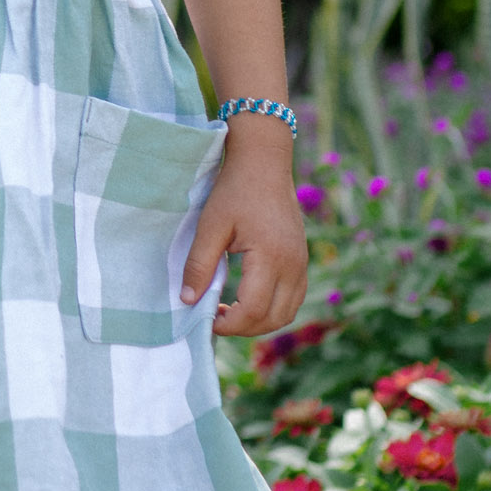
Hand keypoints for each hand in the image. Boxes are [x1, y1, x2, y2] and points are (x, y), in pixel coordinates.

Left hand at [182, 144, 307, 336]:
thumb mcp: (210, 226)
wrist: (263, 163)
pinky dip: (272, 308)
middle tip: (215, 318)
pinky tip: (247, 299)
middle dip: (244, 328)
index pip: (254, 310)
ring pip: (287, 312)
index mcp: (271, 258)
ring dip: (259, 321)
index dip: (230, 324)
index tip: (206, 319)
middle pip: (274, 318)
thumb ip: (199, 265)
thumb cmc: (234, 190)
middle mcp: (293, 265)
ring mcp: (301, 263)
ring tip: (230, 311)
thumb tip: (188, 301)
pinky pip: (293, 298)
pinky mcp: (301, 259)